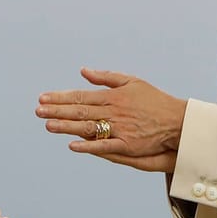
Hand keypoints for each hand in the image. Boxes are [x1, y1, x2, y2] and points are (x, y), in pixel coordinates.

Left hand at [36, 68, 187, 164]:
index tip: (43, 98)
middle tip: (38, 111)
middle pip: (81, 111)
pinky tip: (73, 145)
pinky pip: (105, 145)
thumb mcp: (132, 81)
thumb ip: (106, 77)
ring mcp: (121, 128)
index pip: (81, 96)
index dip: (61, 98)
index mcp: (113, 96)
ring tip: (48, 125)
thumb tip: (83, 71)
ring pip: (89, 127)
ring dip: (67, 127)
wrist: (178, 120)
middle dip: (58, 111)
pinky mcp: (129, 144)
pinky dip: (89, 146)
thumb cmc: (154, 100)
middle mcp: (114, 111)